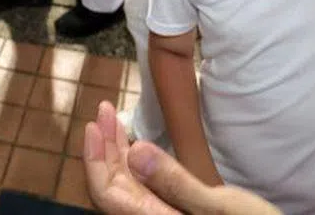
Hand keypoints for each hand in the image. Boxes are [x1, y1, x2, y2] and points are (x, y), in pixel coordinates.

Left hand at [83, 102, 280, 214]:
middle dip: (105, 148)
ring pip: (128, 188)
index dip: (94, 159)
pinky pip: (144, 190)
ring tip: (114, 121)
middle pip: (114, 188)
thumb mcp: (220, 206)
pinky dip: (136, 165)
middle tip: (105, 110)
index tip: (95, 123)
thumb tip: (135, 153)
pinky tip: (138, 147)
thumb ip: (175, 182)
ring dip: (118, 153)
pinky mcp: (175, 214)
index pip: (107, 194)